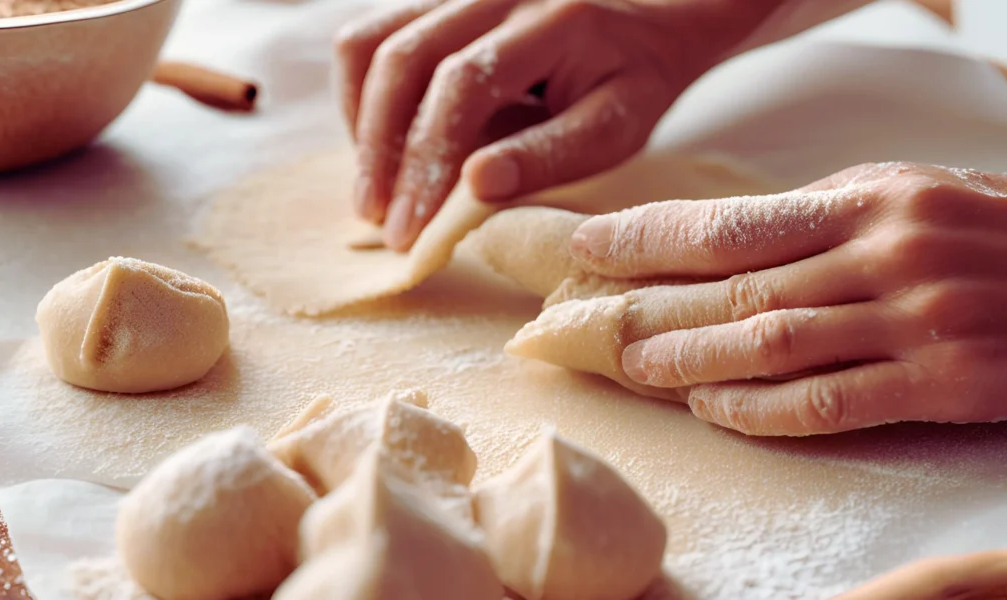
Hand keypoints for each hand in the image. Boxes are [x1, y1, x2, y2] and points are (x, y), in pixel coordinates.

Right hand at [333, 0, 784, 249]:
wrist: (646, 17)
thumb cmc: (633, 80)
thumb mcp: (614, 127)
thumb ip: (550, 154)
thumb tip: (476, 187)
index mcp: (549, 19)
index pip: (463, 83)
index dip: (427, 160)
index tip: (412, 228)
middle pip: (403, 60)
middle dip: (380, 151)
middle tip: (379, 220)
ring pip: (370, 44)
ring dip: (361, 124)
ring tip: (371, 190)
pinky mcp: (436, 0)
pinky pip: (370, 37)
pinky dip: (360, 96)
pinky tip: (377, 147)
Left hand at [568, 162, 1006, 435]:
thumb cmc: (991, 232)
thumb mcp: (909, 195)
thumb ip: (823, 215)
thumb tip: (725, 240)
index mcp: (871, 200)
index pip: (732, 223)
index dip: (649, 238)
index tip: (588, 247)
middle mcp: (887, 255)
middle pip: (738, 288)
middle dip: (652, 307)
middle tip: (587, 321)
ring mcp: (916, 320)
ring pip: (773, 345)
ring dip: (692, 360)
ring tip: (635, 368)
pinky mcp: (945, 382)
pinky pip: (830, 403)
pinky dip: (762, 411)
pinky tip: (715, 410)